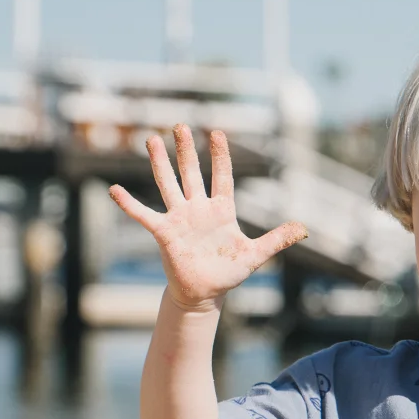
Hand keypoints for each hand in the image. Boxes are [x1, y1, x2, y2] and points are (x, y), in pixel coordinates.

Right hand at [109, 125, 306, 310]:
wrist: (205, 293)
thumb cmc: (227, 272)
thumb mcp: (256, 255)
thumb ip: (278, 239)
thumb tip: (304, 228)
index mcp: (221, 210)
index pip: (222, 177)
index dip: (220, 156)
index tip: (217, 132)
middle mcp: (198, 209)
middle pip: (192, 173)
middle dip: (186, 150)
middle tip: (180, 125)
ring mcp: (180, 218)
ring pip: (168, 185)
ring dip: (160, 164)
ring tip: (151, 139)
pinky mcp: (165, 233)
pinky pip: (144, 215)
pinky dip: (129, 204)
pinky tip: (114, 190)